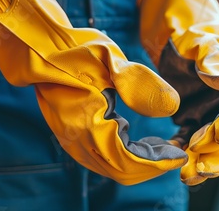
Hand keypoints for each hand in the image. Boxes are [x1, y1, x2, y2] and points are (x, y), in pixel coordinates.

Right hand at [0, 0, 187, 184]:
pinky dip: (124, 155)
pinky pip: (102, 156)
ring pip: (111, 166)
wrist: (39, 47)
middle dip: (151, 165)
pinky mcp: (72, 134)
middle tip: (174, 150)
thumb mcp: (112, 60)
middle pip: (121, 171)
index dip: (158, 163)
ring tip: (161, 146)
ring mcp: (73, 140)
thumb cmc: (74, 50)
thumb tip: (172, 107)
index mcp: (89, 127)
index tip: (180, 155)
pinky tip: (138, 139)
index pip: (129, 161)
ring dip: (138, 162)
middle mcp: (78, 141)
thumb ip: (141, 84)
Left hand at [138, 0, 218, 184]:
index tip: (218, 136)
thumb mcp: (196, 33)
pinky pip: (187, 137)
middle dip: (216, 155)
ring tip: (186, 174)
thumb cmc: (185, 21)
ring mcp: (204, 108)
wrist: (168, 18)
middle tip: (197, 168)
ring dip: (200, 159)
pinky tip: (170, 157)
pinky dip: (181, 150)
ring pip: (208, 142)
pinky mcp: (186, 112)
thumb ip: (210, 55)